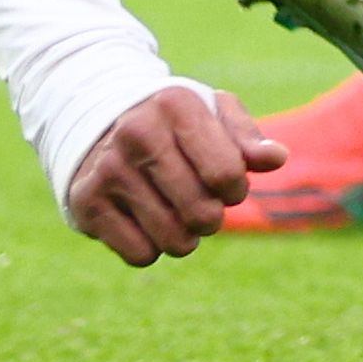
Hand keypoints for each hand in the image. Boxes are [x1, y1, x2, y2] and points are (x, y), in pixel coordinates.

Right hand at [62, 84, 283, 266]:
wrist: (100, 126)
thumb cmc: (174, 125)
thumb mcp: (213, 114)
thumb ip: (248, 138)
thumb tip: (276, 158)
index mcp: (176, 106)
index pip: (227, 173)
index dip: (235, 188)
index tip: (225, 182)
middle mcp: (136, 134)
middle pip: (202, 213)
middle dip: (213, 217)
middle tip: (201, 203)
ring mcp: (107, 170)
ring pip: (173, 240)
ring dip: (185, 237)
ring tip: (176, 213)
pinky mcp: (86, 204)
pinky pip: (140, 255)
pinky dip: (151, 248)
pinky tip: (144, 220)